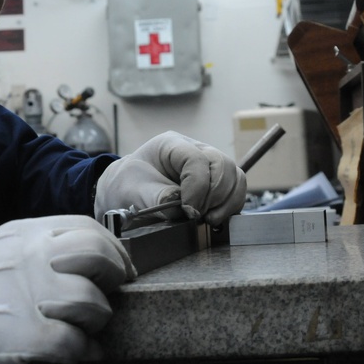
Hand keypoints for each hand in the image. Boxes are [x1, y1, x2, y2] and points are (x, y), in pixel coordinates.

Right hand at [0, 215, 135, 363]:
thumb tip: (80, 260)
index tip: (120, 268)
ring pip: (92, 301)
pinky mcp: (24, 334)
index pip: (87, 229)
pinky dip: (85, 352)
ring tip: (86, 330)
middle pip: (98, 256)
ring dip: (97, 321)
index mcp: (24, 234)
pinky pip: (76, 343)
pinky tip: (80, 354)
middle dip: (114, 278)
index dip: (112, 250)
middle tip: (111, 295)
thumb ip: (34, 248)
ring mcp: (28, 294)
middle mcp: (30, 257)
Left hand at [94, 131, 246, 226]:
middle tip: (199, 216)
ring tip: (209, 219)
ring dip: (227, 201)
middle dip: (215, 194)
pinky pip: (235, 190)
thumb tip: (183, 209)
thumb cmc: (128, 186)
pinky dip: (230, 206)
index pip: (196, 159)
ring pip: (234, 176)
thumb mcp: (134, 192)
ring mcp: (208, 164)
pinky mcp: (216, 181)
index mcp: (172, 145)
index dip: (197, 187)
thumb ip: (158, 198)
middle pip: (222, 164)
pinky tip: (214, 218)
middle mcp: (195, 149)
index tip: (188, 211)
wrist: (128, 191)